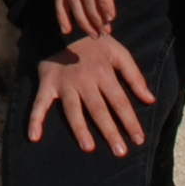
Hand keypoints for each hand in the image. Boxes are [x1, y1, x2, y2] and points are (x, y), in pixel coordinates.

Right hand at [25, 30, 155, 153]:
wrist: (66, 33)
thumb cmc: (97, 47)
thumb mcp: (119, 54)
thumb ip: (135, 76)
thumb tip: (150, 100)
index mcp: (103, 72)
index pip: (119, 101)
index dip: (130, 121)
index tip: (139, 140)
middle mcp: (83, 79)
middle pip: (98, 109)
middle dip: (110, 131)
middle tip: (120, 152)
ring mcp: (64, 83)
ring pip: (73, 110)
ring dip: (80, 129)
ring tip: (89, 148)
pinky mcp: (47, 84)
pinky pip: (40, 104)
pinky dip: (34, 120)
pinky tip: (34, 137)